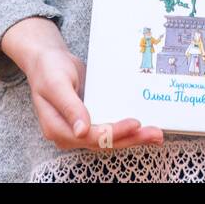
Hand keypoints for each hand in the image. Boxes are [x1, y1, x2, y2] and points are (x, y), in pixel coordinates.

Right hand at [3, 17, 163, 150]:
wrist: (48, 60)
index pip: (90, 137)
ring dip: (134, 137)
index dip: (113, 133)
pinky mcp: (93, 119)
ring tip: (157, 134)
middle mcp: (71, 133)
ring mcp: (82, 128)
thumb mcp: (56, 84)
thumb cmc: (48, 69)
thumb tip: (82, 131)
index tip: (134, 123)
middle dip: (131, 139)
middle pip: (104, 142)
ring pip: (111, 139)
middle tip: (155, 133)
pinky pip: (111, 128)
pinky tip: (145, 128)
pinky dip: (128, 130)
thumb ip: (69, 106)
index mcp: (57, 128)